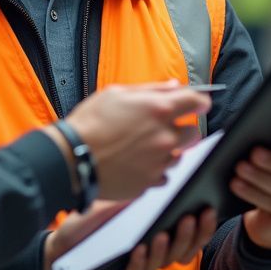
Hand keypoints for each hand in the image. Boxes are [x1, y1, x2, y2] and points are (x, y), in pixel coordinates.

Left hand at [42, 203, 217, 269]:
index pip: (190, 237)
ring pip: (159, 265)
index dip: (203, 226)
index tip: (209, 207)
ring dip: (163, 249)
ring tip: (163, 232)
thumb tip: (172, 164)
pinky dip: (136, 262)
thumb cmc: (95, 218)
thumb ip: (146, 189)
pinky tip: (137, 248)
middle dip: (189, 235)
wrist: (61, 241)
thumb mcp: (122, 199)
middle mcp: (152, 256)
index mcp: (160, 238)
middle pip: (181, 253)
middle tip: (190, 216)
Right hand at [58, 81, 210, 200]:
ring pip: (178, 156)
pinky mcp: (149, 183)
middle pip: (194, 133)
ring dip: (167, 151)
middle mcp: (165, 137)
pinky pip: (162, 176)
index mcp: (159, 109)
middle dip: (182, 129)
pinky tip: (136, 163)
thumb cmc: (90, 123)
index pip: (197, 102)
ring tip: (141, 148)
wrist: (71, 158)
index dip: (199, 101)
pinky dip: (153, 170)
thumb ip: (151, 90)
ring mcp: (159, 162)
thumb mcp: (116, 93)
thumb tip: (174, 86)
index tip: (196, 104)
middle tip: (162, 128)